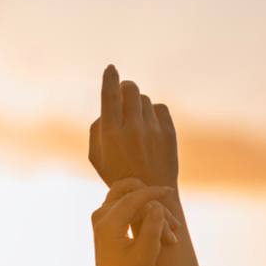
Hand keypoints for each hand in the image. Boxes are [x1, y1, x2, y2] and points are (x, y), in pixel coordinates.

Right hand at [89, 65, 178, 188]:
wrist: (150, 196)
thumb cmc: (118, 175)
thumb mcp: (96, 157)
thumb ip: (98, 128)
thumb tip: (108, 107)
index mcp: (111, 134)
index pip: (110, 94)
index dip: (110, 77)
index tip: (111, 69)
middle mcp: (132, 128)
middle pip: (130, 88)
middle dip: (125, 88)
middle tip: (124, 95)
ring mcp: (152, 130)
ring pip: (145, 99)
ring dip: (139, 105)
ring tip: (137, 124)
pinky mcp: (168, 133)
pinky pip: (160, 108)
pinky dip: (154, 114)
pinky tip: (150, 127)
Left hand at [91, 178, 179, 265]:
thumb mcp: (145, 255)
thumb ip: (152, 229)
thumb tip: (157, 206)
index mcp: (108, 224)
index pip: (132, 198)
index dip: (152, 193)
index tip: (170, 191)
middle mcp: (101, 215)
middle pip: (130, 192)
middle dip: (153, 202)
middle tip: (172, 223)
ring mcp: (101, 214)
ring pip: (128, 195)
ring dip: (149, 204)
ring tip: (169, 228)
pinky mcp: (106, 216)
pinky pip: (125, 201)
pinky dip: (142, 208)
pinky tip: (158, 222)